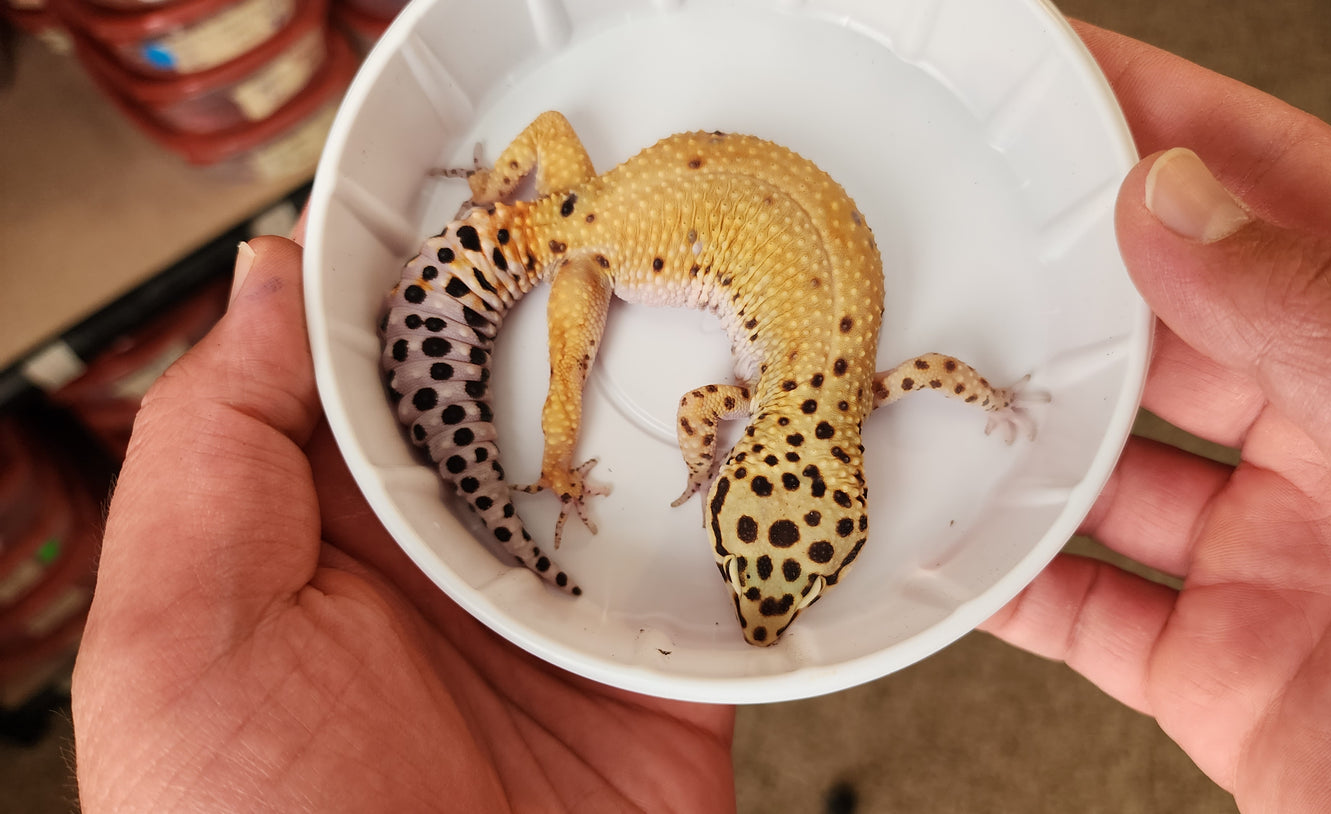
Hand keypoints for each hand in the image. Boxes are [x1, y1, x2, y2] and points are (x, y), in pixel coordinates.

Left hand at [70, 235, 733, 811]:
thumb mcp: (176, 644)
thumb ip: (209, 459)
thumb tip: (265, 285)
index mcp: (331, 532)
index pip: (380, 365)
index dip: (425, 270)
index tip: (489, 188)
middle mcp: (453, 557)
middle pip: (524, 398)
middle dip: (574, 307)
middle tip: (633, 217)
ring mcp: (568, 609)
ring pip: (631, 462)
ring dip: (675, 389)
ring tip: (727, 292)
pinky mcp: (668, 669)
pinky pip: (724, 567)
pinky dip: (756, 504)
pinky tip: (783, 432)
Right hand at [984, 23, 1330, 812]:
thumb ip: (1326, 322)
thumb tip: (1182, 210)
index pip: (1272, 196)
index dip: (1160, 124)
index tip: (1057, 82)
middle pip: (1160, 330)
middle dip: (1057, 284)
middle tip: (962, 238)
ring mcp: (1275, 556)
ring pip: (1103, 470)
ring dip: (1017, 439)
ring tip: (937, 390)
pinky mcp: (1223, 668)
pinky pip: (1084, 612)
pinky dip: (1008, 586)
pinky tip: (958, 546)